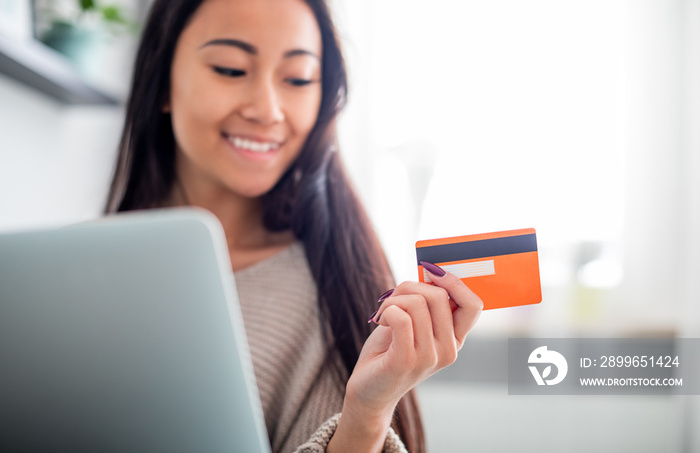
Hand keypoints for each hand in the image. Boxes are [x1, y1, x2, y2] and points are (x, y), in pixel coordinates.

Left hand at [328, 264, 482, 451]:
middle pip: (440, 296)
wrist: (369, 390)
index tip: (430, 271)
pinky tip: (380, 321)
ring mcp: (430, 357)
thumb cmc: (389, 351)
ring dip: (392, 300)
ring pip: (417, 303)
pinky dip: (386, 310)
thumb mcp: (413, 324)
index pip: (473, 305)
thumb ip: (425, 303)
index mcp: (455, 340)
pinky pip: (400, 317)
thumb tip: (430, 271)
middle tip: (392, 298)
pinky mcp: (407, 360)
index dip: (454, 282)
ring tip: (383, 314)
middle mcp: (448, 350)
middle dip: (410, 287)